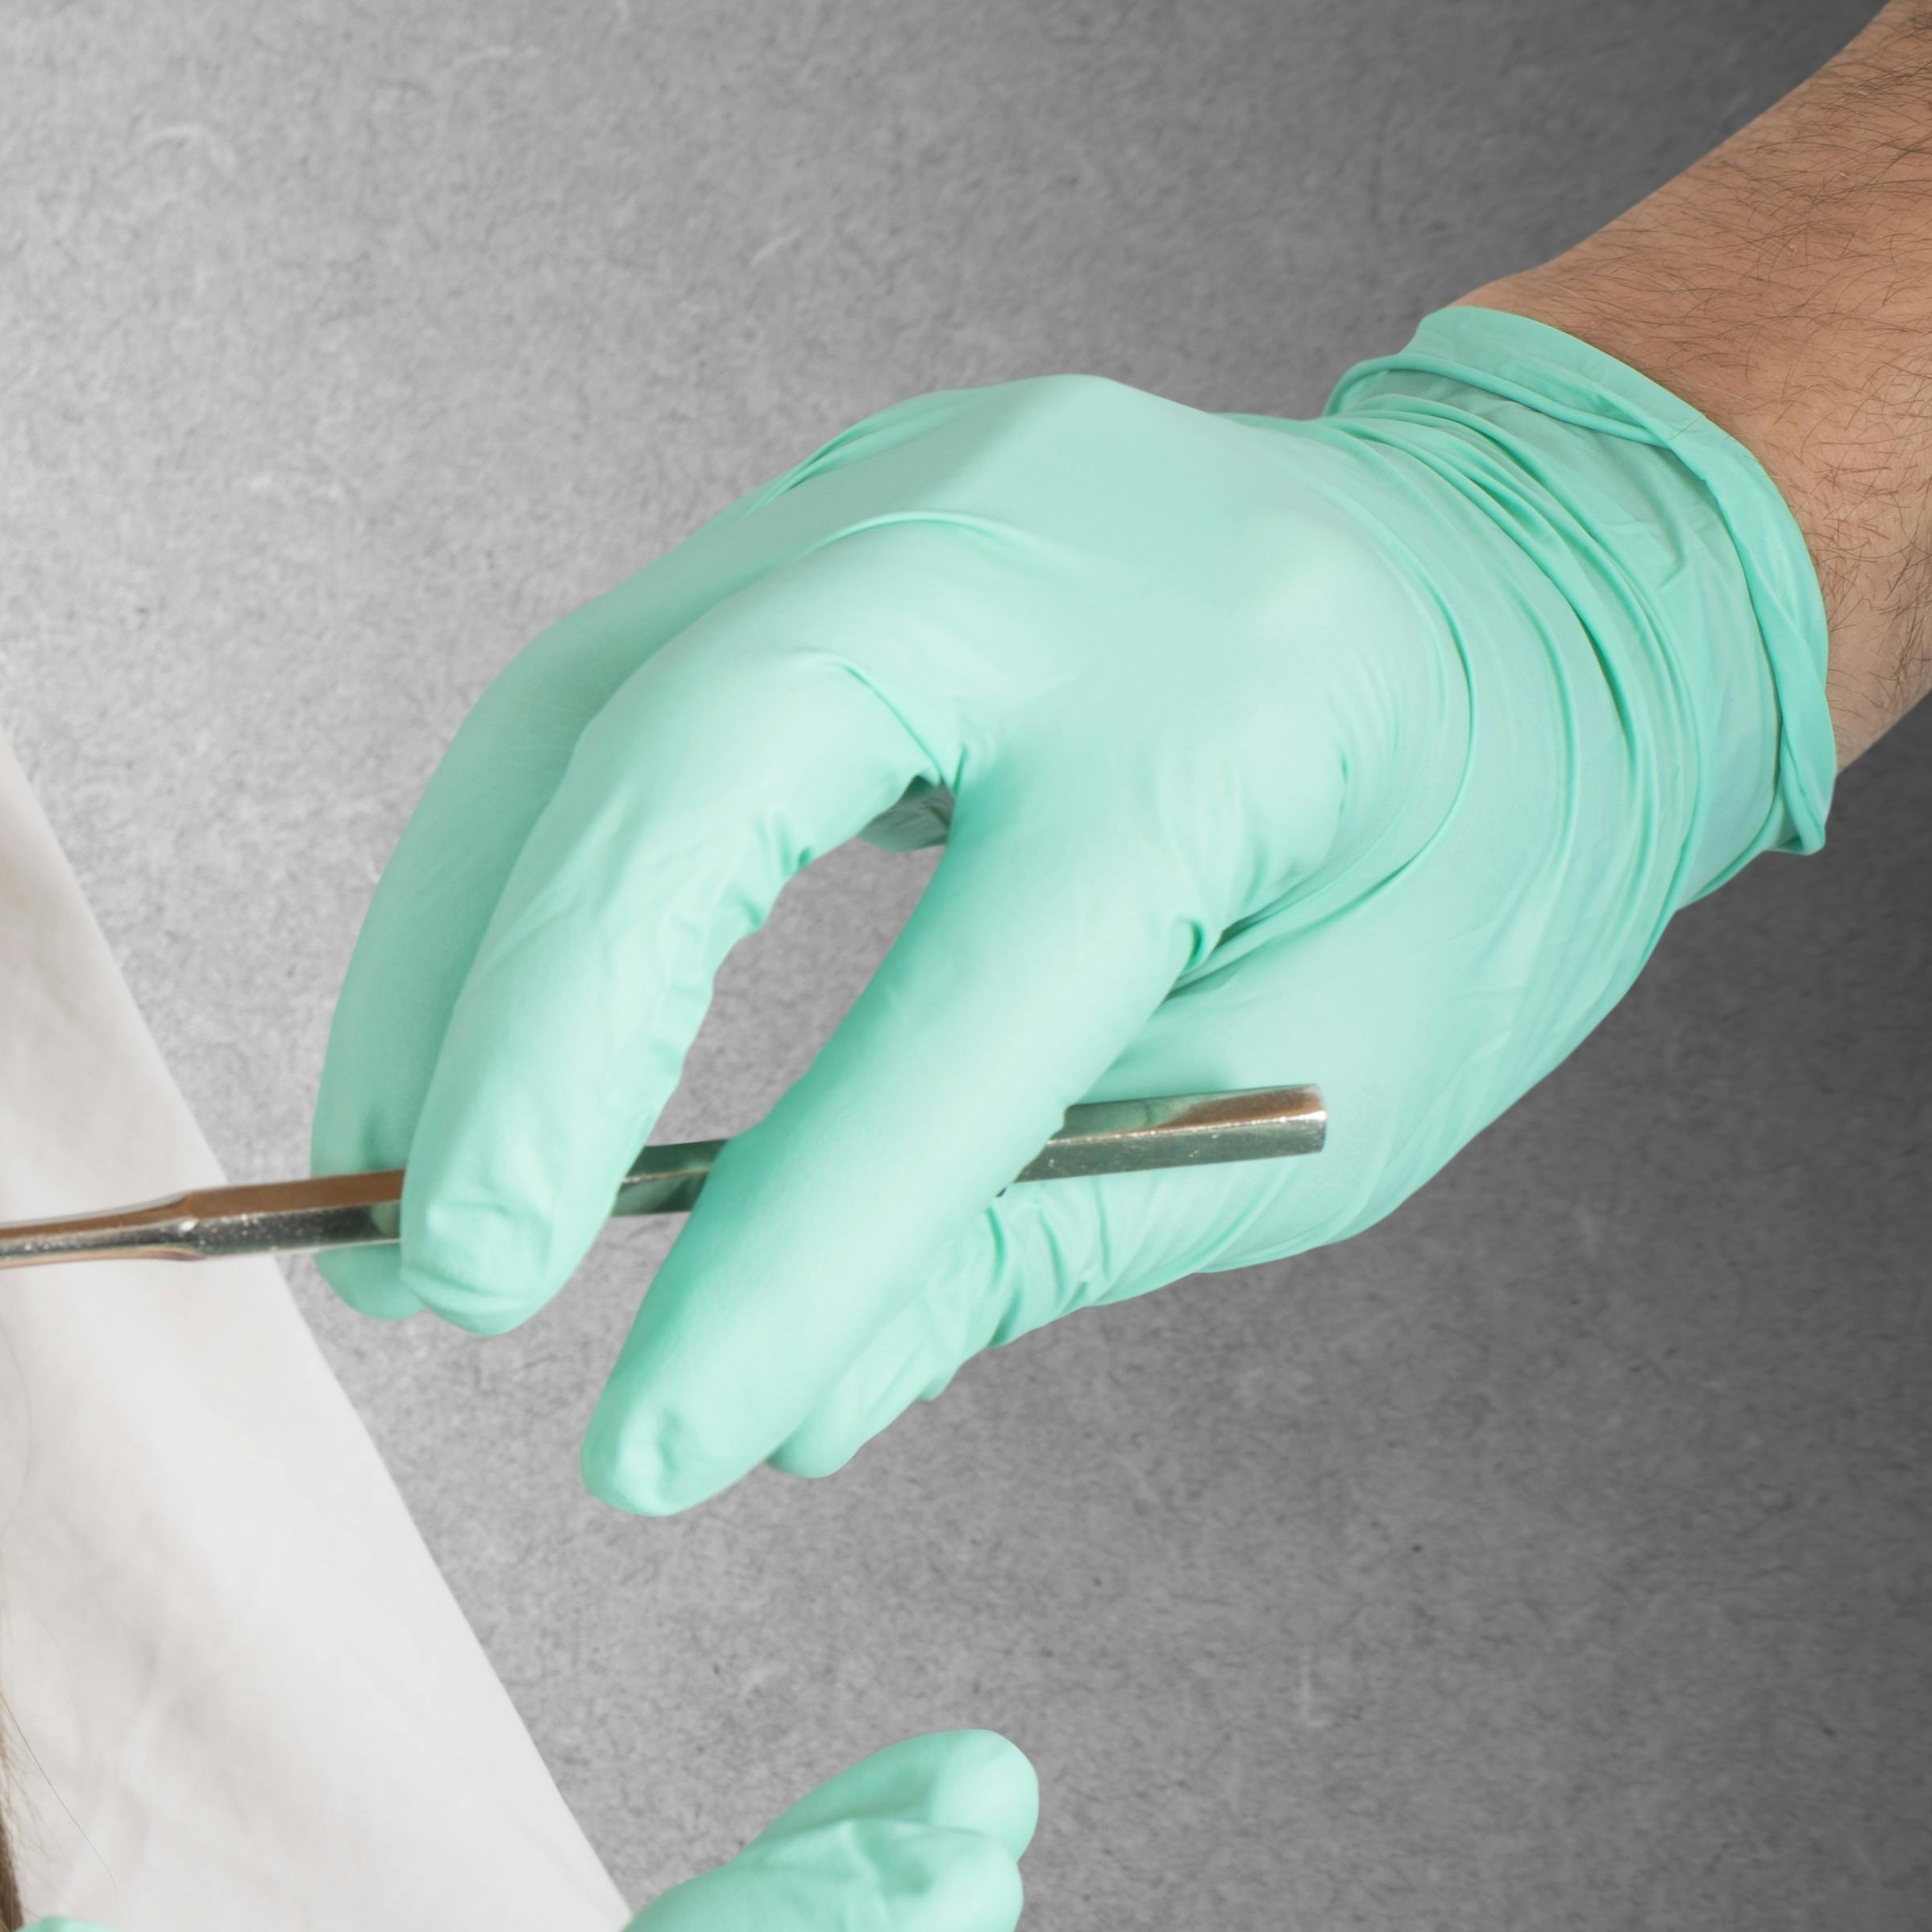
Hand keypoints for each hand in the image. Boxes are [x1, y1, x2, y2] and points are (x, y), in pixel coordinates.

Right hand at [313, 313, 1832, 1512]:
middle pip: (689, 766)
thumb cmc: (1456, 847)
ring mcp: (898, 487)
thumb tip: (785, 1402)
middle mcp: (1041, 542)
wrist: (1536, 576)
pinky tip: (448, 1067)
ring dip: (449, 981)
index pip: (958, 1008)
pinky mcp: (800, 516)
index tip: (652, 1444)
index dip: (788, 1244)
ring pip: (574, 717)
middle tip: (445, 1279)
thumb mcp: (1330, 1088)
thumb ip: (1046, 1230)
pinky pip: (581, 705)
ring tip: (396, 1209)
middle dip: (531, 1045)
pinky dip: (489, 902)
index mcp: (1237, 703)